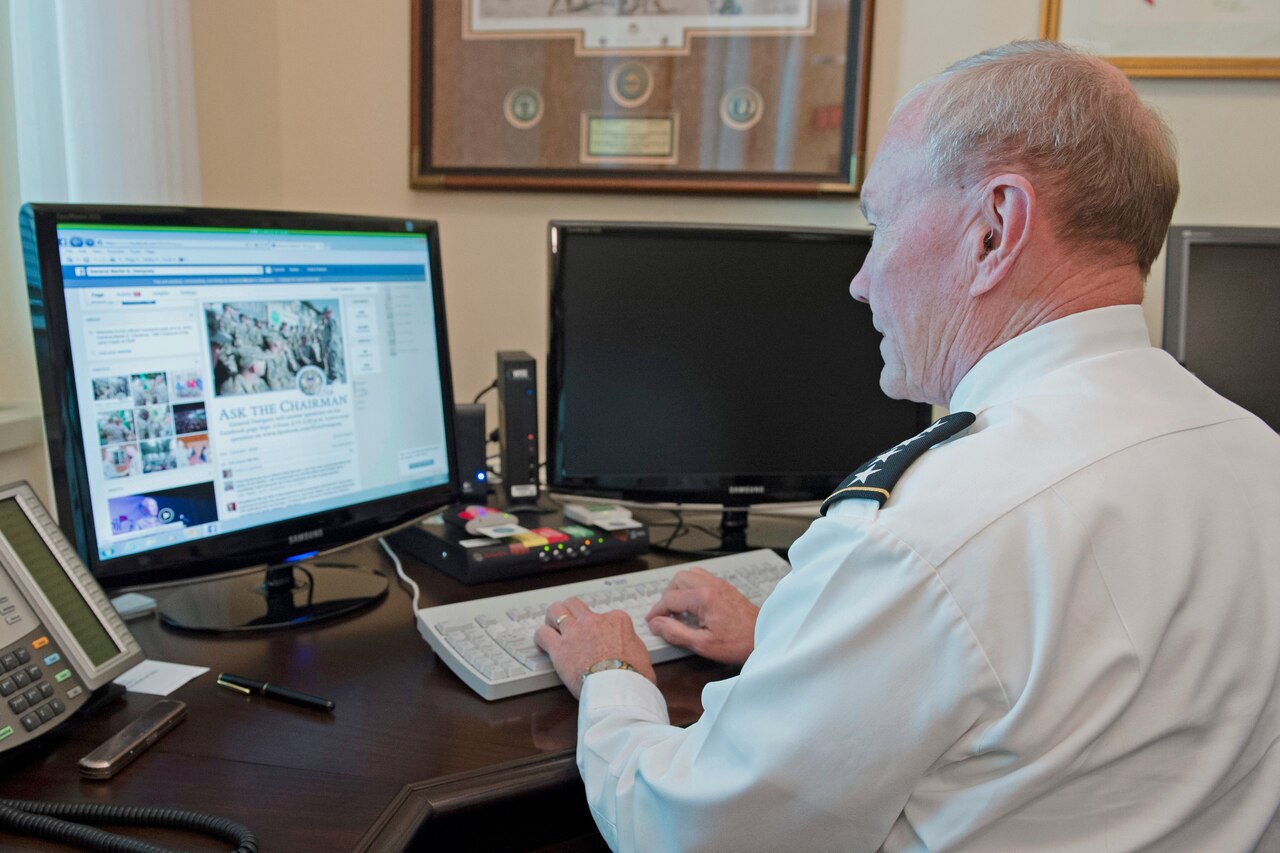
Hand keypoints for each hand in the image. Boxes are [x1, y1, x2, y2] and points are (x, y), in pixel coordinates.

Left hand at [534, 597, 656, 699]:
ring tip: (551, 628)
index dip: (598, 626)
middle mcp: (594, 621)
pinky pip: (542, 633)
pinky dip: (540, 638)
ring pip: (556, 611)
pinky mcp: (560, 648)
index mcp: (617, 620)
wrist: (619, 689)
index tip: (595, 635)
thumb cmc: (633, 677)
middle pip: (575, 604)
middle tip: (567, 622)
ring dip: (552, 618)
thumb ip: (633, 646)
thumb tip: (632, 651)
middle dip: (570, 612)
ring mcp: (575, 632)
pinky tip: (541, 646)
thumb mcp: (642, 655)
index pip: (604, 615)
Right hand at [645, 567, 757, 664]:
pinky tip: (693, 604)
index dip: (657, 612)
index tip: (652, 622)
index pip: (669, 598)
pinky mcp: (725, 587)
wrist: (764, 638)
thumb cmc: (739, 643)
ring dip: (678, 589)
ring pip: (689, 575)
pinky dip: (691, 587)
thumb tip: (656, 624)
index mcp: (703, 598)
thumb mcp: (702, 644)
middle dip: (667, 597)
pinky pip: (701, 577)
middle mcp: (711, 585)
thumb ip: (675, 632)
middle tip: (665, 616)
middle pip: (677, 581)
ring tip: (677, 609)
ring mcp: (719, 584)